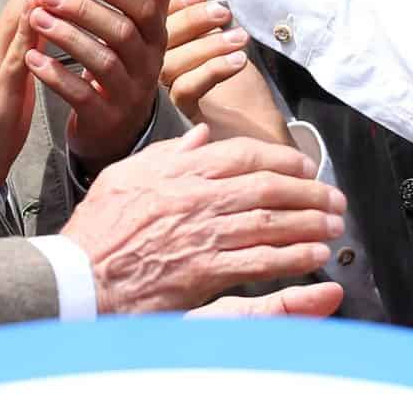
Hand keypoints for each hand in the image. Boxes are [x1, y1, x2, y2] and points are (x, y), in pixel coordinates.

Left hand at [28, 0, 181, 168]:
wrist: (117, 129)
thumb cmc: (126, 64)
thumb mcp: (145, 28)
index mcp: (155, 37)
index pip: (145, 8)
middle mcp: (147, 65)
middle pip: (121, 33)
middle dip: (83, 11)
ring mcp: (128, 94)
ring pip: (102, 62)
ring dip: (67, 37)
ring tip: (36, 19)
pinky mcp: (105, 118)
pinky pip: (82, 95)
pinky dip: (56, 75)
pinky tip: (33, 58)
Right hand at [62, 124, 343, 312]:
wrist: (78, 277)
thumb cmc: (98, 230)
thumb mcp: (124, 176)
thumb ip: (166, 154)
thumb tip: (200, 136)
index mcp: (178, 173)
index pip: (242, 154)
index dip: (281, 159)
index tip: (304, 167)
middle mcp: (196, 200)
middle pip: (267, 188)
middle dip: (309, 192)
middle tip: (333, 197)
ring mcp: (202, 237)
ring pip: (270, 222)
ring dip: (309, 222)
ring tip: (333, 224)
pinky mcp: (204, 273)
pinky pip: (260, 261)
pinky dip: (293, 256)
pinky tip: (314, 255)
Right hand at [161, 0, 291, 147]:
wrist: (245, 145)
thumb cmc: (234, 92)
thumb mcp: (220, 45)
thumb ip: (204, 15)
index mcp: (152, 44)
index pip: (150, 11)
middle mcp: (146, 68)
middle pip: (156, 35)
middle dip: (191, 18)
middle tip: (223, 12)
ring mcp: (157, 95)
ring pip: (171, 62)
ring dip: (207, 45)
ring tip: (239, 39)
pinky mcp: (176, 118)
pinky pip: (185, 89)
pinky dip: (212, 70)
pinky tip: (237, 62)